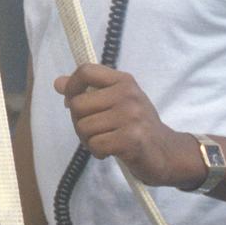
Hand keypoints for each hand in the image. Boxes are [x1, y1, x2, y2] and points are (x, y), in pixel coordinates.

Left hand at [55, 63, 203, 188]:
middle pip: (78, 104)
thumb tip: (58, 83)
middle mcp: (127, 94)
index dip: (71, 86)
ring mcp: (131, 116)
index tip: (72, 102)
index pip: (86, 71)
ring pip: (84, 127)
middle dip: (78, 122)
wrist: (167, 152)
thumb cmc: (138, 125)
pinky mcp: (131, 139)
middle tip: (93, 132)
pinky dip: (97, 152)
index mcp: (123, 81)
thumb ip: (88, 91)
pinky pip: (95, 144)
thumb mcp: (116, 102)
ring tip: (103, 142)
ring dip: (88, 140)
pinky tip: (109, 152)